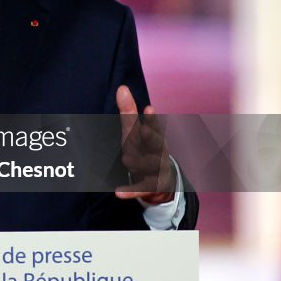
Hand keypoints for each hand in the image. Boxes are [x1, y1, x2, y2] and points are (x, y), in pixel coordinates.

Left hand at [114, 85, 175, 204]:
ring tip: (127, 160)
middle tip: (142, 130)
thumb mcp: (137, 132)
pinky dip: (130, 191)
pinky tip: (118, 192)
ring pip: (147, 165)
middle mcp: (158, 151)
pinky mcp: (149, 185)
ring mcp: (155, 169)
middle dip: (150, 137)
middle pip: (155, 144)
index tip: (149, 108)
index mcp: (155, 137)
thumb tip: (122, 88)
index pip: (154, 126)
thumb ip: (129, 112)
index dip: (153, 118)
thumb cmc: (145, 149)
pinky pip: (139, 189)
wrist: (162, 180)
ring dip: (138, 162)